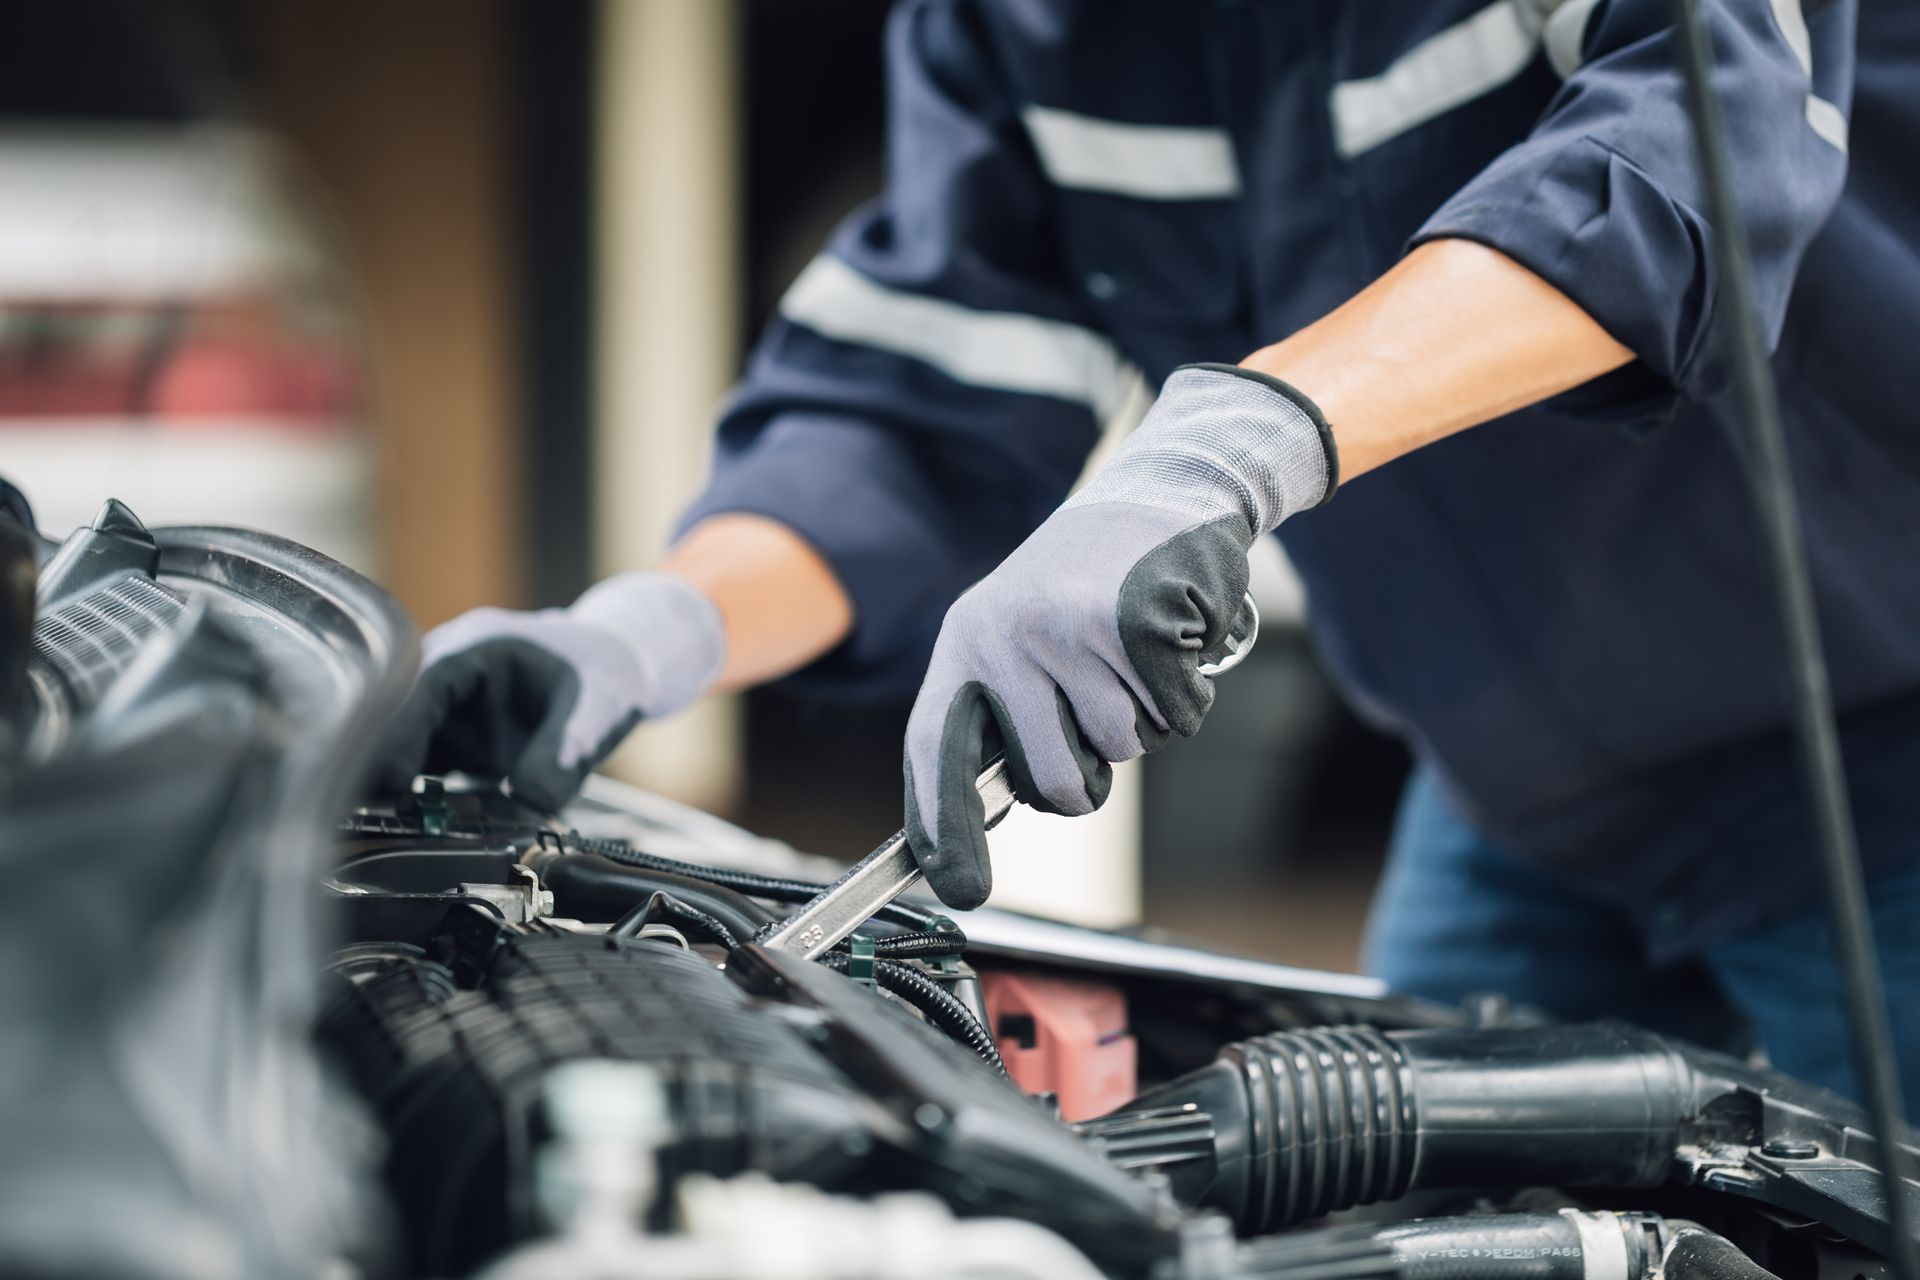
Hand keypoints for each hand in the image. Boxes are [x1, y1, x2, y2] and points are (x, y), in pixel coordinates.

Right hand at [375, 572, 724, 810]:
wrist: (619, 667)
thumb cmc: (606, 672)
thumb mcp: (597, 711)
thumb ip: (562, 756)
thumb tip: (528, 806)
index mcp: (474, 649)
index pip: (418, 688)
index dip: (397, 733)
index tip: (386, 780)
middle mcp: (448, 676)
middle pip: (394, 719)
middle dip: (380, 766)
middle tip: (367, 818)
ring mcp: (448, 709)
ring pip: (402, 750)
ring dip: (396, 789)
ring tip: (387, 832)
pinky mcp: (456, 739)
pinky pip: (426, 771)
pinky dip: (422, 800)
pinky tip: (422, 831)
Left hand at [902, 364, 1336, 908]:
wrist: (1162, 494)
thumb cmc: (1089, 585)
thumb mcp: (1021, 635)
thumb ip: (1002, 713)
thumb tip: (980, 812)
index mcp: (967, 642)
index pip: (936, 749)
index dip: (942, 824)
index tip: (957, 886)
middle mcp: (1007, 634)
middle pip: (1053, 780)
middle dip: (1088, 778)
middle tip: (1099, 721)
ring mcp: (1072, 627)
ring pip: (1124, 748)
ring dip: (1144, 719)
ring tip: (1132, 656)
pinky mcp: (1139, 620)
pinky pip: (1177, 714)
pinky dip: (1188, 692)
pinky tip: (1172, 638)